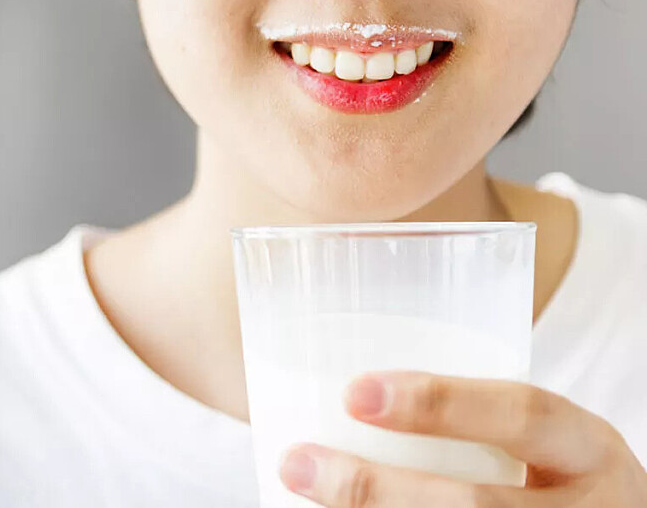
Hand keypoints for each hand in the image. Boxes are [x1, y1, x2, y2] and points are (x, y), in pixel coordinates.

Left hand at [279, 372, 646, 506]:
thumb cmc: (546, 473)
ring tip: (297, 491)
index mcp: (587, 451)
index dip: (441, 403)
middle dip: (375, 489)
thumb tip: (337, 394)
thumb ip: (467, 419)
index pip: (523, 416)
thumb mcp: (538, 439)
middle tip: (297, 462)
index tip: (354, 393)